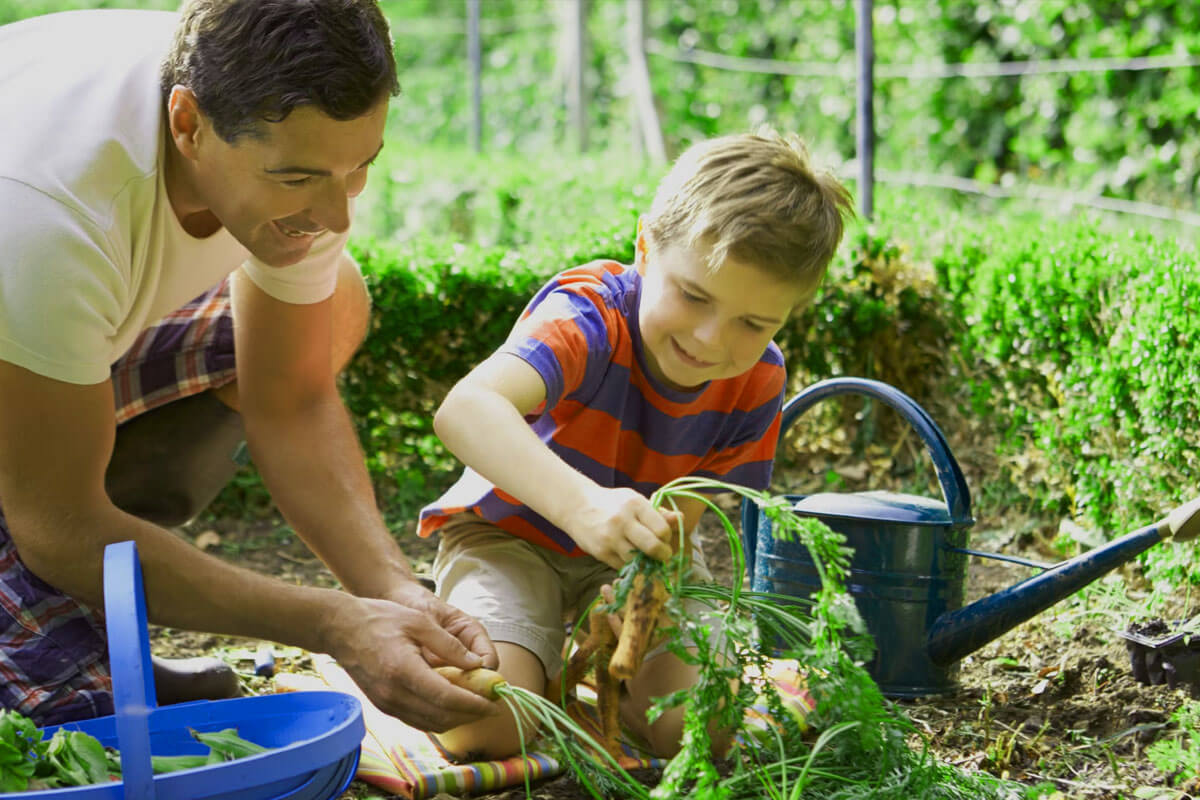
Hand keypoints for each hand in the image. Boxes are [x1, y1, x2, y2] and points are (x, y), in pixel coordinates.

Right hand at [323, 588, 499, 732]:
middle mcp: (394, 695)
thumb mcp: (419, 622)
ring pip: (429, 724)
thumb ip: (450, 645)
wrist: (341, 629)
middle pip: (441, 717)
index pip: (447, 698)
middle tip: (491, 707)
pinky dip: (438, 717)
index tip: (494, 704)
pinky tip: (452, 705)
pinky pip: (417, 720)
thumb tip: (477, 665)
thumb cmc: (380, 618)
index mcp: (404, 671)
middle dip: (470, 715)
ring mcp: (386, 704)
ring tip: (476, 707)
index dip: (474, 705)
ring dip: (456, 720)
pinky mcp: (383, 706)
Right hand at [564, 486, 678, 568]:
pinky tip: (629, 557)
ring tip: (645, 556)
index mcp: (635, 505)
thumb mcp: (634, 500)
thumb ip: (658, 512)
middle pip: (652, 547)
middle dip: (663, 555)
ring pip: (638, 560)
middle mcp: (622, 521)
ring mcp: (610, 538)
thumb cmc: (612, 503)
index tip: (665, 539)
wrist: (577, 506)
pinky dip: (630, 565)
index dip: (667, 538)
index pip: (662, 529)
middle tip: (663, 555)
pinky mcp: (600, 552)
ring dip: (646, 562)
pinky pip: (623, 566)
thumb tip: (679, 519)